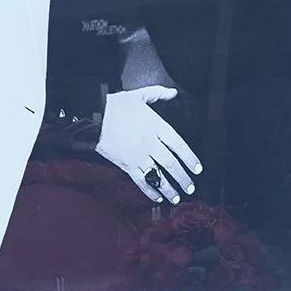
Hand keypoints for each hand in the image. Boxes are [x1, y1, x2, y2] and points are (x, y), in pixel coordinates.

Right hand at [97, 86, 200, 203]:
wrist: (93, 117)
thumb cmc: (114, 106)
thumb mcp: (139, 95)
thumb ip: (158, 94)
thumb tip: (173, 92)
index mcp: (156, 126)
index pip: (179, 146)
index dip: (190, 159)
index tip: (197, 169)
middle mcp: (150, 143)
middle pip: (171, 164)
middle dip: (183, 178)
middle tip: (190, 187)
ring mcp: (138, 155)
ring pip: (158, 175)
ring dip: (169, 188)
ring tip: (177, 198)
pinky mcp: (126, 164)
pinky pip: (140, 180)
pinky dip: (149, 190)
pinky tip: (157, 197)